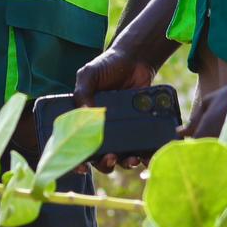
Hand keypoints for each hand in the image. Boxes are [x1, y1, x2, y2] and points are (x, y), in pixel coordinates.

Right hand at [73, 47, 158, 172]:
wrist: (135, 61)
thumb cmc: (107, 67)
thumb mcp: (88, 75)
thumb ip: (82, 92)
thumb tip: (83, 113)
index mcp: (84, 122)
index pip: (78, 146)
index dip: (78, 160)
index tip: (81, 166)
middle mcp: (102, 131)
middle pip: (100, 158)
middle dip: (104, 164)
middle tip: (110, 158)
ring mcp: (122, 133)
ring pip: (122, 158)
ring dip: (125, 163)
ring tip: (132, 159)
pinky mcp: (141, 130)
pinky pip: (142, 148)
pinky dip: (146, 156)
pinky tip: (148, 156)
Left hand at [184, 76, 226, 160]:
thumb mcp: (209, 102)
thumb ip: (195, 120)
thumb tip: (180, 132)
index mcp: (203, 133)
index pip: (189, 154)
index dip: (190, 156)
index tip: (193, 155)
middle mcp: (218, 146)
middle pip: (205, 165)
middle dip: (205, 164)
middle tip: (210, 159)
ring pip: (223, 170)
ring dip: (222, 167)